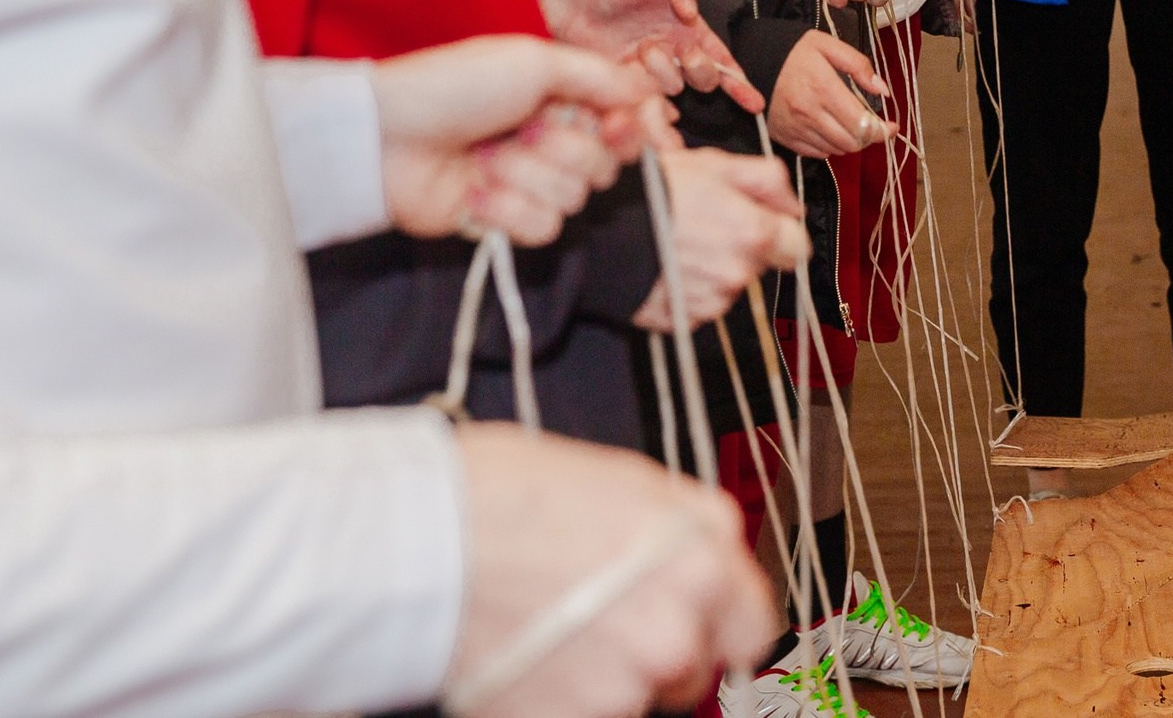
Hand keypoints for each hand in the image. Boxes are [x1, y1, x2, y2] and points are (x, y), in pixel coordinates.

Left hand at [373, 36, 654, 246]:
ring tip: (483, 156)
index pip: (624, 125)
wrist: (384, 135)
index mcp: (561, 98)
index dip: (627, 131)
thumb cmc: (451, 86)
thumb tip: (647, 89)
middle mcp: (550, 141)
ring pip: (571, 200)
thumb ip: (598, 75)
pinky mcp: (502, 221)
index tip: (615, 125)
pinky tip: (473, 190)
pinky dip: (506, 209)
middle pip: (603, 167)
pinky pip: (541, 229)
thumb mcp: (534, 60)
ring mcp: (526, 183)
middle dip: (561, 149)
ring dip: (524, 177)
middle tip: (520, 128)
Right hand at [451, 425, 778, 715]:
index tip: (692, 627)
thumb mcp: (617, 479)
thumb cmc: (501, 493)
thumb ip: (673, 529)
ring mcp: (632, 680)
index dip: (718, 626)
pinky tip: (523, 659)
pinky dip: (558, 699)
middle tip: (595, 625)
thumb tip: (690, 556)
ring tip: (545, 633)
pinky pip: (584, 716)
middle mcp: (682, 617)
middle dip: (654, 653)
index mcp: (703, 548)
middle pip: (692, 666)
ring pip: (634, 696)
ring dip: (601, 677)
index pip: (752, 624)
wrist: (420, 540)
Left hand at [529, 0, 764, 113]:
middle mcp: (672, 55)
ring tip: (639, 50)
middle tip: (684, 53)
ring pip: (674, 88)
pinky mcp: (625, 86)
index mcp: (686, 31)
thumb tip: (692, 14)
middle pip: (704, 78)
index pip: (721, 60)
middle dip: (700, 70)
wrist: (567, 3)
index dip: (740, 83)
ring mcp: (649, 73)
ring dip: (662, 70)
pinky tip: (637, 76)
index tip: (754, 102)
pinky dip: (649, 98)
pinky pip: (647, 101)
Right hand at [629, 146, 810, 332]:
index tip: (762, 222)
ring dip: (715, 268)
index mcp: (754, 233)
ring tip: (679, 241)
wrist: (595, 228)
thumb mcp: (713, 164)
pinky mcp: (684, 320)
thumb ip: (765, 180)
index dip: (781, 231)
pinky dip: (689, 288)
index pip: (797, 247)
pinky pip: (700, 304)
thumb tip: (792, 203)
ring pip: (730, 285)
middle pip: (761, 265)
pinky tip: (667, 264)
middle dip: (744, 246)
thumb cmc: (652, 190)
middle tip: (708, 224)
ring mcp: (711, 301)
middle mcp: (738, 273)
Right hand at [765, 29, 892, 157]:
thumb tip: (882, 90)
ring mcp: (795, 128)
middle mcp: (809, 113)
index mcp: (823, 88)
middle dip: (868, 136)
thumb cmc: (792, 51)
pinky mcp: (785, 137)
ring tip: (849, 124)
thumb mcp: (827, 45)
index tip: (891, 126)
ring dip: (849, 141)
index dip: (883, 130)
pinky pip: (817, 153)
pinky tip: (829, 128)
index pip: (862, 124)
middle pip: (852, 142)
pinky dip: (829, 146)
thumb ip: (858, 65)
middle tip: (871, 124)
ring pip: (837, 150)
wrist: (752, 60)